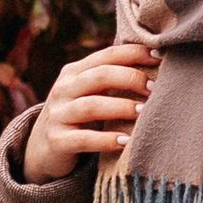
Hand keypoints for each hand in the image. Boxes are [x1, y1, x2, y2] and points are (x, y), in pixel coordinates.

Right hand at [23, 37, 159, 183]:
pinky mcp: (57, 141)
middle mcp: (63, 89)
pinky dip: (106, 140)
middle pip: (100, 76)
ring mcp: (58, 115)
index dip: (135, 53)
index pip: (108, 55)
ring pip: (91, 106)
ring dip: (121, 107)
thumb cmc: (79, 116)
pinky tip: (125, 141)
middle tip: (154, 89)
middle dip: (131, 79)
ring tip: (144, 113)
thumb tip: (155, 61)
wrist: (43, 149)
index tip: (160, 56)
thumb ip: (111, 77)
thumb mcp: (88, 92)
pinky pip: (83, 139)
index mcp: (74, 72)